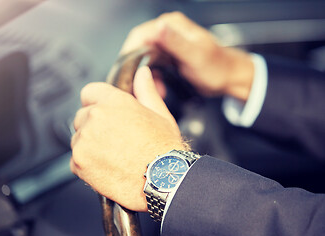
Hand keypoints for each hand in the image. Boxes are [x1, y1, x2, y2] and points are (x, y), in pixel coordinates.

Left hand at [70, 67, 187, 211]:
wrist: (163, 180)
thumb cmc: (164, 149)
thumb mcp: (160, 114)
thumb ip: (145, 91)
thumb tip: (142, 73)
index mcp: (113, 102)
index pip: (89, 92)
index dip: (97, 102)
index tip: (104, 113)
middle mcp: (95, 117)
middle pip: (82, 116)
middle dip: (94, 125)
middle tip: (115, 139)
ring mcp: (84, 141)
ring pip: (78, 138)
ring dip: (90, 145)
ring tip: (114, 155)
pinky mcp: (79, 163)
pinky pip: (76, 160)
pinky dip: (87, 164)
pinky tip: (108, 167)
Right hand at [121, 12, 253, 100]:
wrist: (228, 77)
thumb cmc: (217, 67)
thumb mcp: (195, 55)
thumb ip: (176, 42)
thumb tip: (158, 28)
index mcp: (172, 26)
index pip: (140, 35)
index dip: (129, 54)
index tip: (125, 72)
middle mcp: (166, 32)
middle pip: (139, 48)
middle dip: (136, 69)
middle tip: (135, 86)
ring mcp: (166, 44)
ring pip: (144, 59)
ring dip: (144, 77)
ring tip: (151, 90)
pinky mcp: (168, 57)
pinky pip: (152, 67)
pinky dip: (152, 79)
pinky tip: (158, 89)